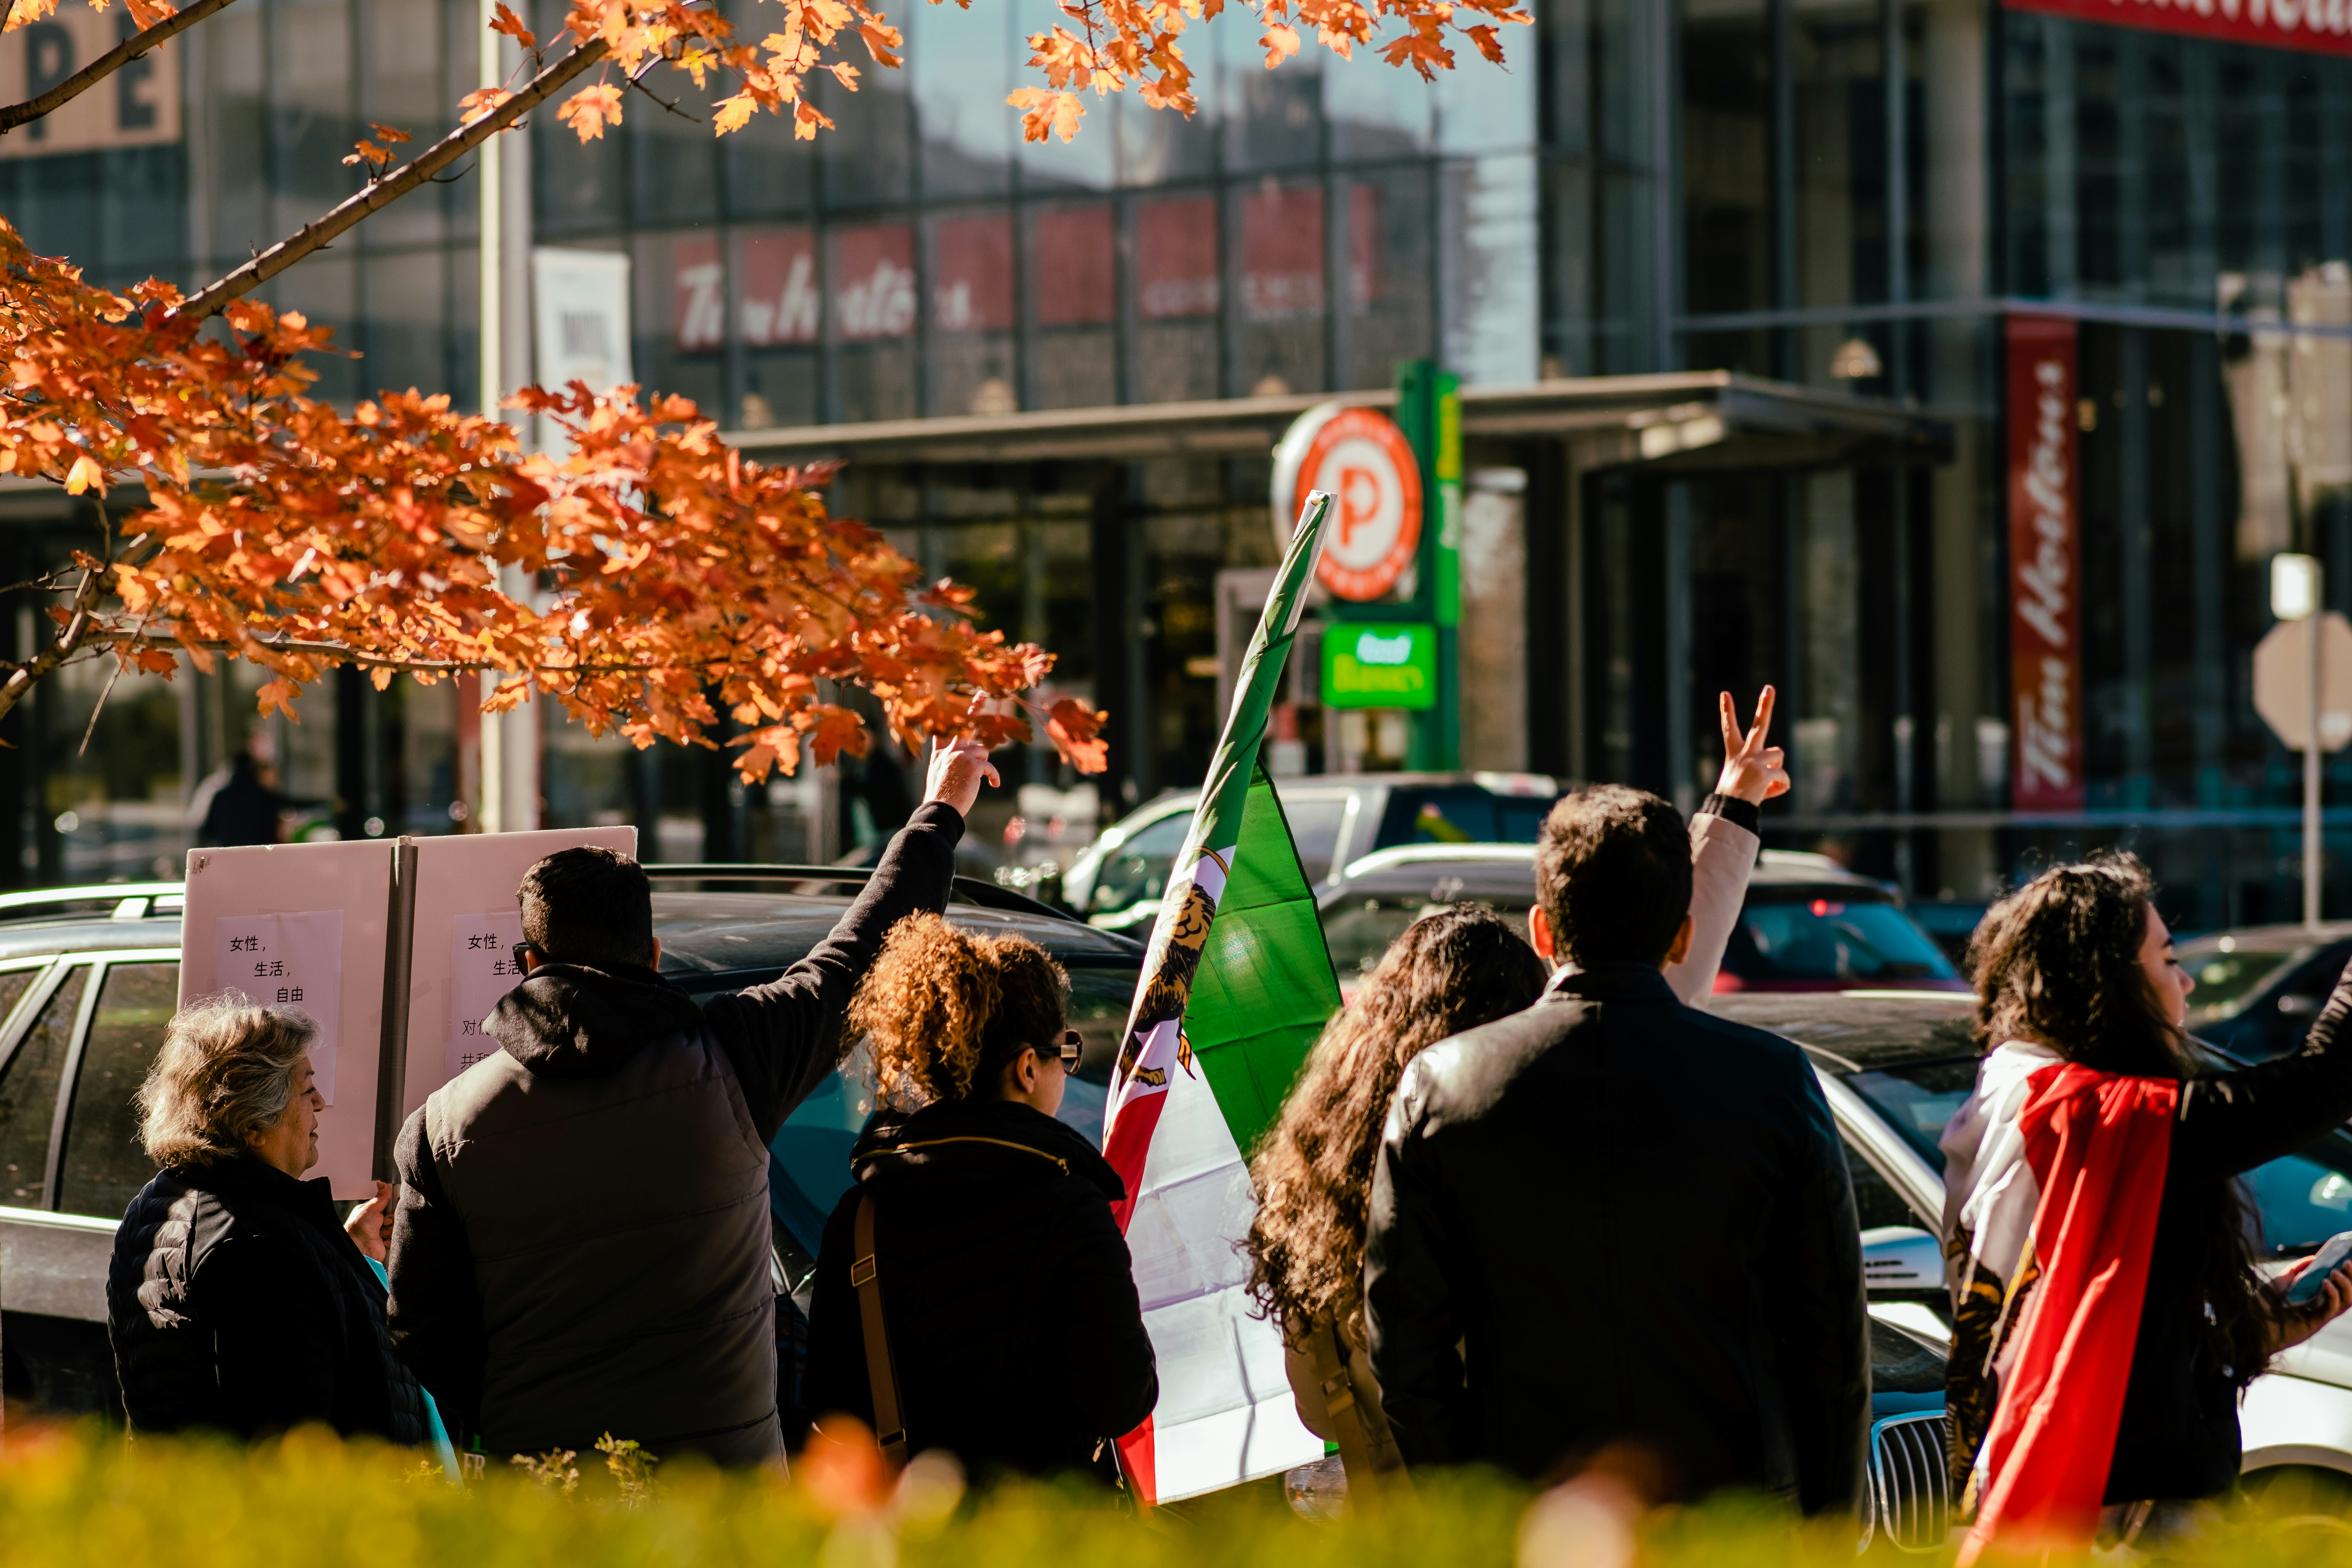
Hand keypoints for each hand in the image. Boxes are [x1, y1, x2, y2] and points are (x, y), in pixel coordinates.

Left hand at [344, 1179, 392, 1264]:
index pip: (391, 1203)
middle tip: (384, 1222)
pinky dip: (391, 1239)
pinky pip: (398, 1237)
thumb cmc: (359, 1228)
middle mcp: (380, 1221)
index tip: (393, 1206)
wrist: (359, 1248)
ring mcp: (385, 1231)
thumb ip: (380, 1196)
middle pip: (397, 1215)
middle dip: (391, 1219)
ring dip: (390, 1230)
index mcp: (375, 1211)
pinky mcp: (388, 1242)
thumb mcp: (370, 1208)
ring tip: (381, 1233)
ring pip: (398, 1226)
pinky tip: (383, 1240)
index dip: (394, 1205)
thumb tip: (382, 1183)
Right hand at [923, 733, 999, 817]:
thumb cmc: (940, 794)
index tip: (968, 746)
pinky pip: (990, 767)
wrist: (941, 808)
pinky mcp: (974, 766)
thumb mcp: (935, 770)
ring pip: (982, 749)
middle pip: (969, 740)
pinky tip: (994, 784)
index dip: (962, 741)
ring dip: (984, 761)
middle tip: (976, 764)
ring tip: (983, 773)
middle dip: (974, 751)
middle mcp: (950, 751)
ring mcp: (962, 757)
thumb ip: (939, 755)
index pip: (951, 736)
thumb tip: (937, 738)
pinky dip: (994, 776)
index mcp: (939, 753)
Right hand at [1715, 687, 1789, 806]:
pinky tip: (1767, 793)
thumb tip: (1781, 776)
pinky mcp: (1764, 772)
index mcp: (1735, 754)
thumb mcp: (1744, 779)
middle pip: (1759, 725)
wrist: (1730, 812)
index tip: (1724, 694)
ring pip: (1779, 756)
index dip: (1727, 711)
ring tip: (1763, 784)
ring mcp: (1754, 761)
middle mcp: (1744, 753)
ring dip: (1776, 771)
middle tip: (1769, 687)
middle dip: (1765, 705)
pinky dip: (1779, 787)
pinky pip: (1783, 777)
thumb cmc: (1735, 798)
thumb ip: (1762, 770)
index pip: (1729, 729)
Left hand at [2267, 1254, 2351, 1353]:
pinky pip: (2330, 1309)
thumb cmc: (2264, 1303)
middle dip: (2351, 1278)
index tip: (2349, 1259)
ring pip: (2345, 1302)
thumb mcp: (2280, 1281)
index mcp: (2316, 1297)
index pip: (2339, 1285)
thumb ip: (2296, 1270)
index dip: (2347, 1275)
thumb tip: (2314, 1257)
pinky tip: (2325, 1282)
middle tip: (2349, 1262)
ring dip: (2345, 1286)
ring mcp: (2319, 1315)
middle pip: (2347, 1294)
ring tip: (2336, 1272)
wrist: (2252, 1324)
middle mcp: (2321, 1306)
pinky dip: (2332, 1295)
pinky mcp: (2315, 1323)